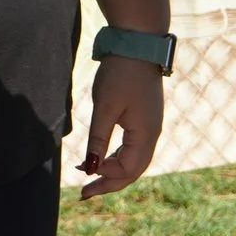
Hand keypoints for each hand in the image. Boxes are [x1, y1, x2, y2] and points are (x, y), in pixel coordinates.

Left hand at [80, 57, 163, 197]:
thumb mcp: (104, 106)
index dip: (105, 176)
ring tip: (89, 177)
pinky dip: (117, 158)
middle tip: (84, 194)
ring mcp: (151, 126)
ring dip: (113, 171)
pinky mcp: (146, 118)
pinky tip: (101, 158)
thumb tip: (91, 168)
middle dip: (109, 183)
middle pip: (133, 171)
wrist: (138, 42)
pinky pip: (134, 148)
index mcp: (146, 134)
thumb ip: (98, 139)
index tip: (82, 172)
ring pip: (134, 161)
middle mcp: (152, 134)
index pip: (127, 170)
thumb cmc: (121, 72)